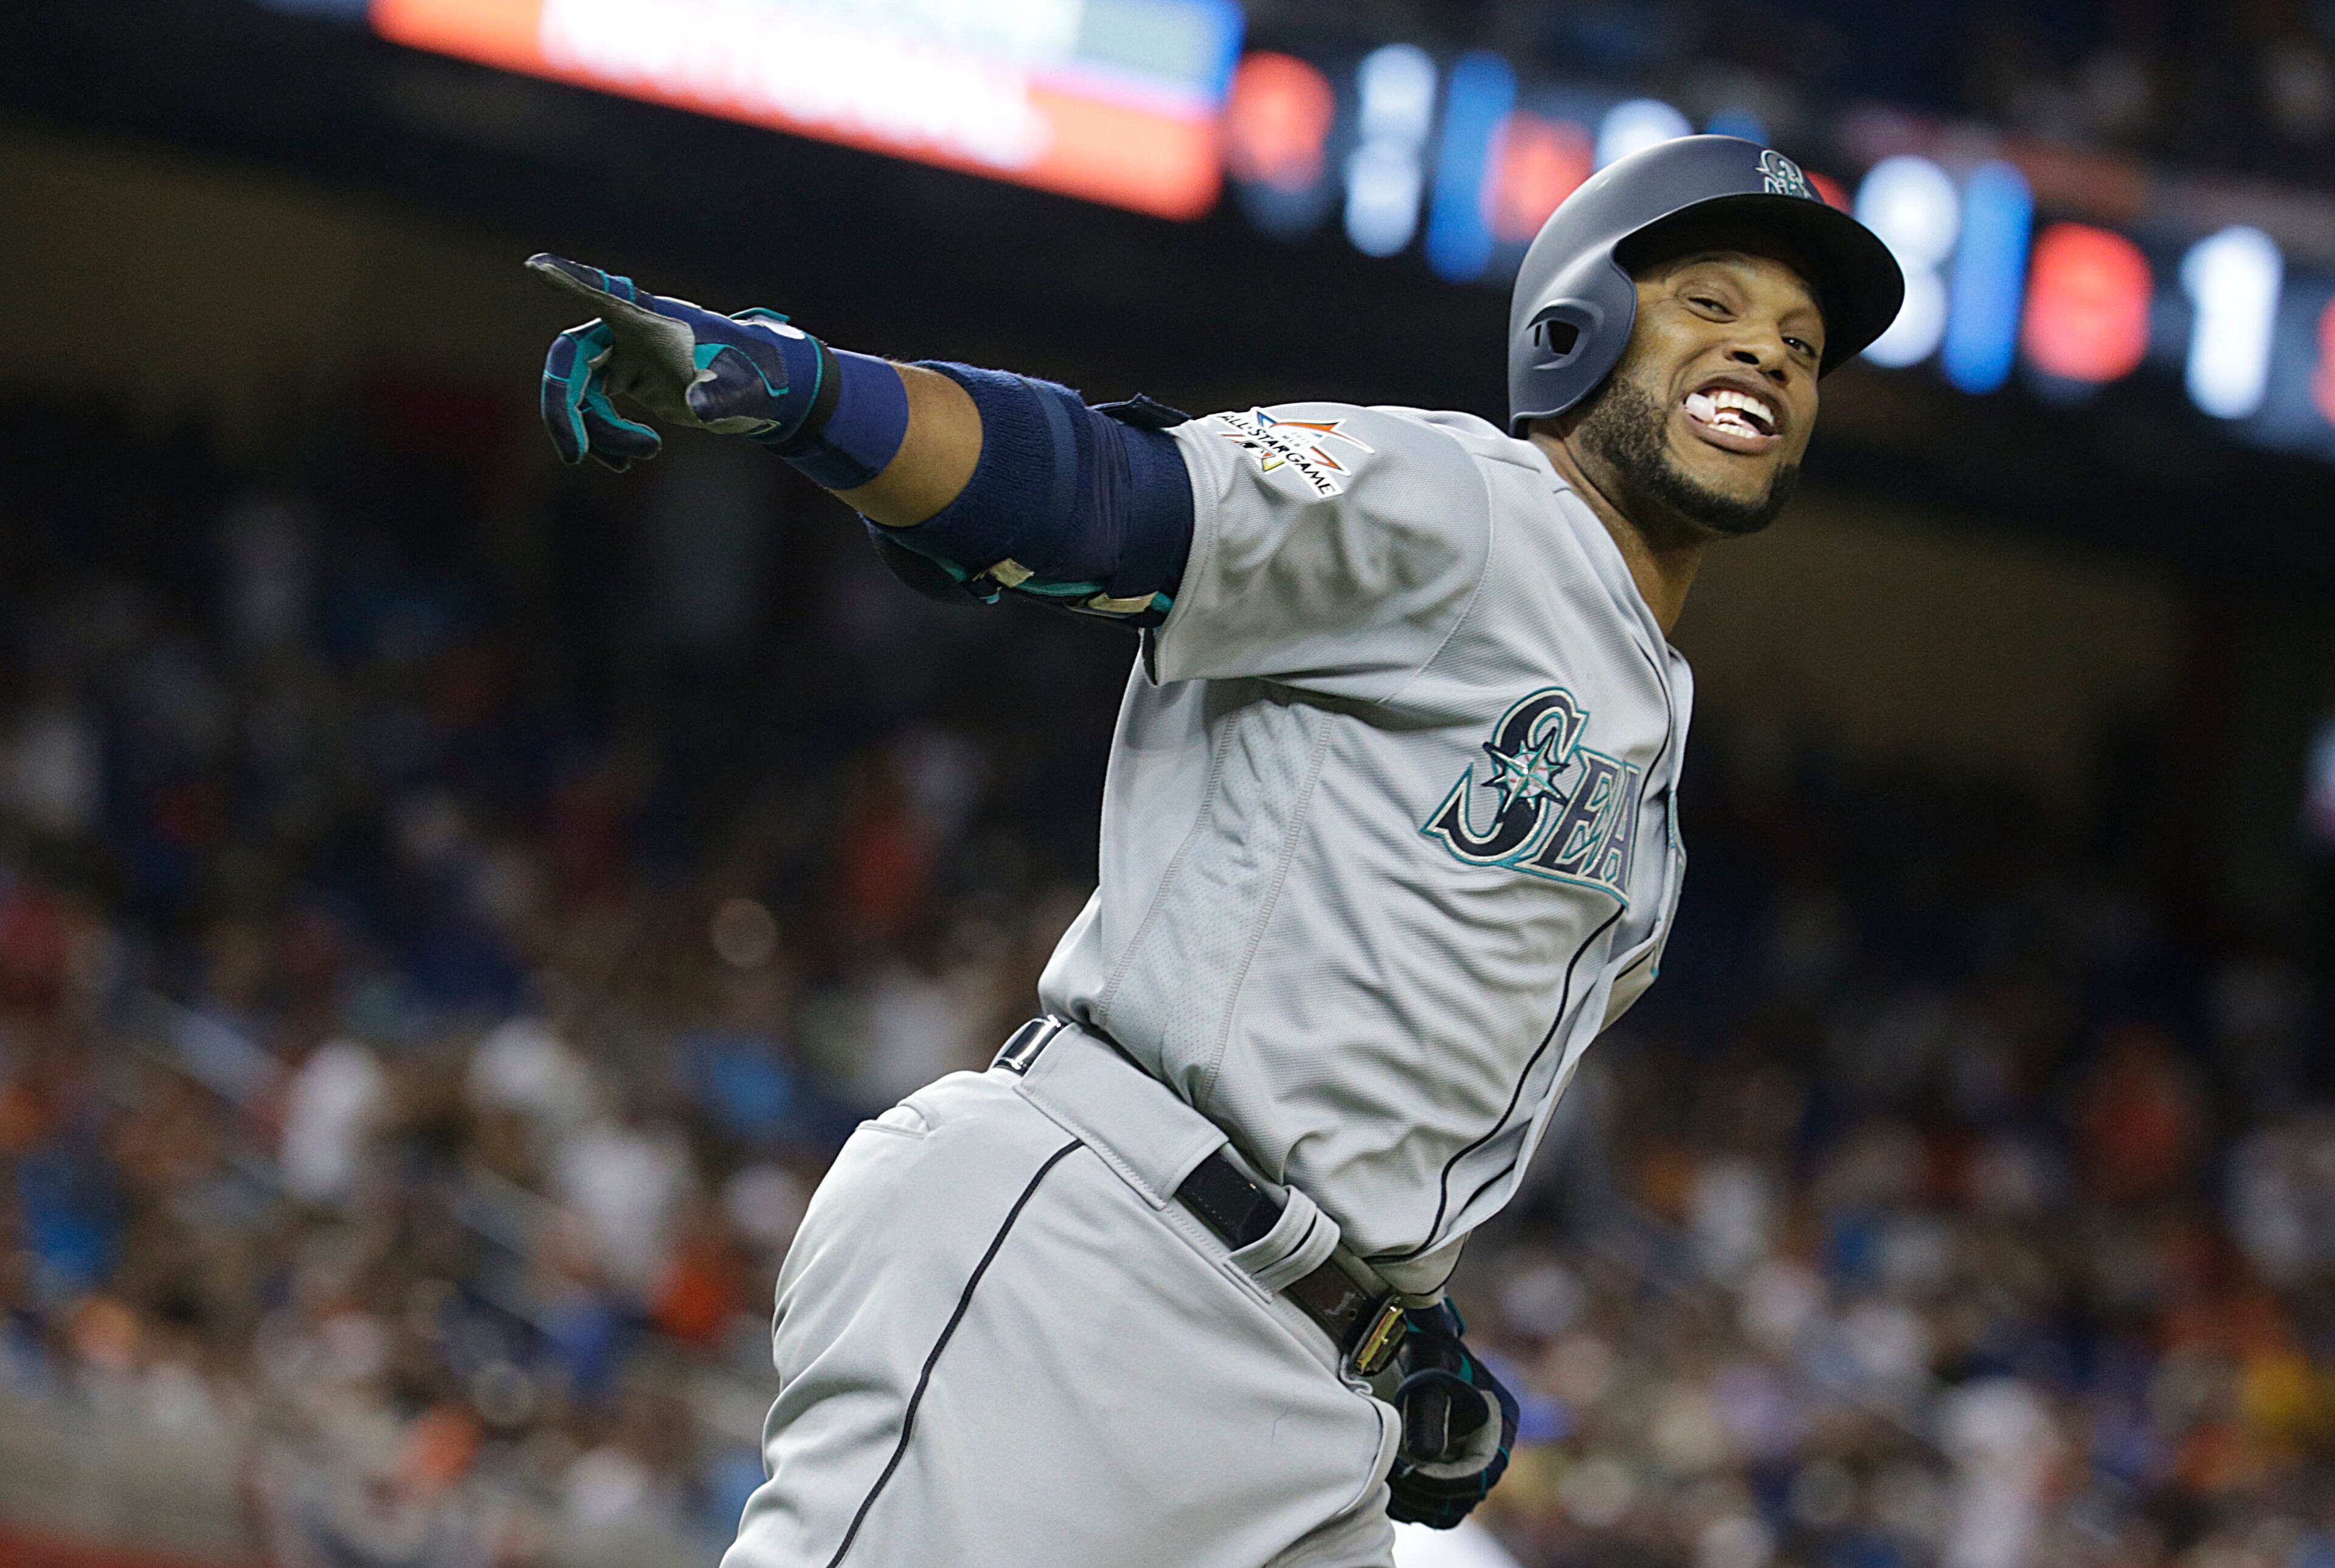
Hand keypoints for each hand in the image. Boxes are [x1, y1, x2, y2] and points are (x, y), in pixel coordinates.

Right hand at [528, 253, 817, 470]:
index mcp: (651, 319)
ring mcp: (622, 355)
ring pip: (583, 397)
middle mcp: (627, 330)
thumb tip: (698, 409)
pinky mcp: (624, 380)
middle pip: (570, 362)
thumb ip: (718, 393)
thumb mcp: (740, 385)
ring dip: (604, 434)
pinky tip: (627, 462)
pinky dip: (605, 439)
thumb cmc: (751, 373)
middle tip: (574, 456)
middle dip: (563, 409)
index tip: (537, 265)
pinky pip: (593, 411)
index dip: (569, 281)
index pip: (604, 295)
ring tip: (649, 452)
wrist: (759, 387)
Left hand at [1384, 1300, 1518, 1529]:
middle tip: (1391, 1480)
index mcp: (1500, 1423)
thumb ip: (1427, 1413)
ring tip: (1386, 1482)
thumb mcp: (1427, 1375)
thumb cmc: (1424, 1351)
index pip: (1482, 1473)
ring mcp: (1467, 1458)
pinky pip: (1433, 1502)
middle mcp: (1490, 1446)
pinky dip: (1411, 1501)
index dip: (1445, 1481)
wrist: (1411, 1338)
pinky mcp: (1445, 1466)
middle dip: (1427, 1495)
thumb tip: (1424, 1456)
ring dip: (1417, 1502)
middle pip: (1465, 1497)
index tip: (1409, 1470)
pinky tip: (1386, 1483)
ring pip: (1448, 1506)